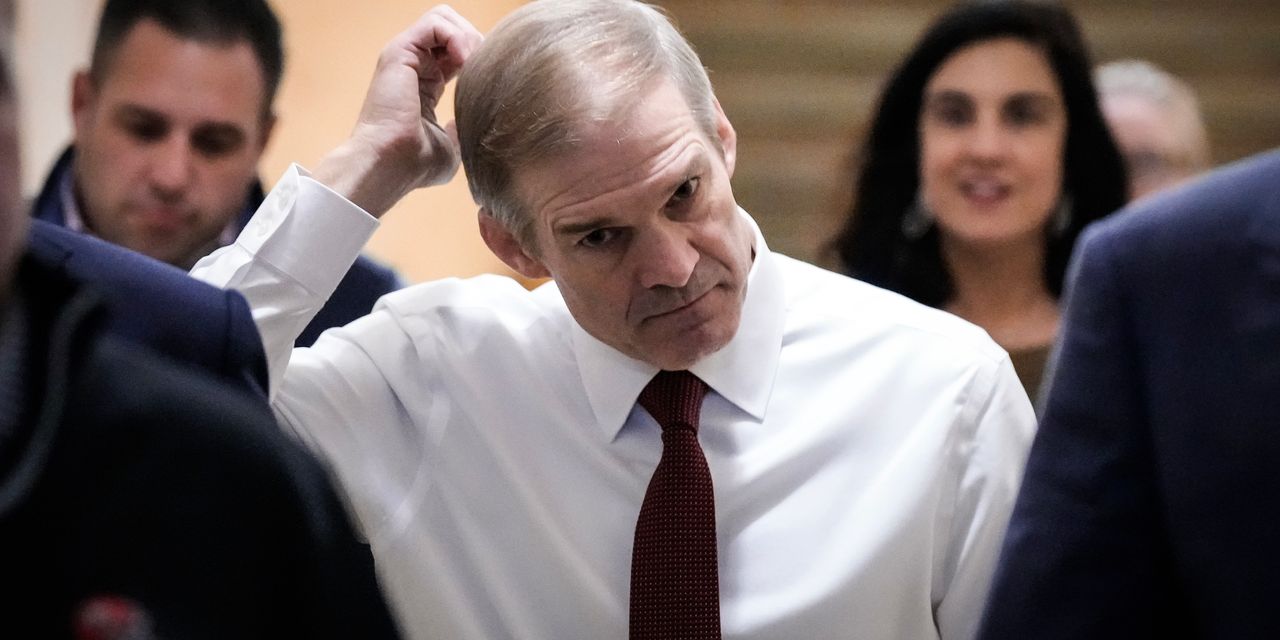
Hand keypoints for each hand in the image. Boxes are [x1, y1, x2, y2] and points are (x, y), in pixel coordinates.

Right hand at [314, 5, 482, 216]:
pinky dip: (457, 36)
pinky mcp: (400, 50)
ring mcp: (405, 55)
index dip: (479, 57)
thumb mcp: (450, 147)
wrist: (391, 164)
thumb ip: (460, 132)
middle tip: (483, 69)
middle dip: (476, 41)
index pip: (457, 50)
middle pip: (453, 27)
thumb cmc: (415, 163)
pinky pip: (435, 22)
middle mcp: (413, 64)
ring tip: (473, 65)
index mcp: (425, 82)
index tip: (490, 80)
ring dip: (468, 37)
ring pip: (443, 18)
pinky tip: (465, 61)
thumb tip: (470, 125)